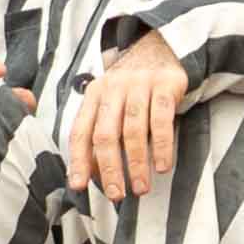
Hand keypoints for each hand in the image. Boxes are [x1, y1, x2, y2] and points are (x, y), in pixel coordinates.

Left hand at [63, 31, 186, 199]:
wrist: (163, 49)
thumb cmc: (133, 88)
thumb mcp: (111, 102)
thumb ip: (100, 131)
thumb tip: (92, 174)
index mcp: (94, 95)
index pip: (81, 132)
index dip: (78, 160)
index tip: (78, 185)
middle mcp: (113, 88)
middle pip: (105, 134)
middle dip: (110, 168)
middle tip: (116, 194)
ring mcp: (139, 85)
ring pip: (133, 130)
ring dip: (137, 163)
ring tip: (141, 188)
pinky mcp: (165, 84)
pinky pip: (162, 119)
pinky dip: (162, 145)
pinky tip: (163, 166)